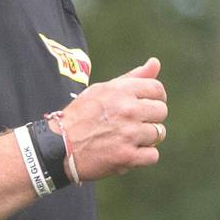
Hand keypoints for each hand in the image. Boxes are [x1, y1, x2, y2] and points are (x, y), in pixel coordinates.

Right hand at [54, 58, 166, 183]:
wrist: (58, 147)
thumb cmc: (80, 117)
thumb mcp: (102, 90)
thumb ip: (132, 77)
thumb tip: (156, 62)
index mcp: (121, 91)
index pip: (157, 89)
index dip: (154, 98)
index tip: (144, 107)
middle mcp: (128, 110)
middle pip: (161, 112)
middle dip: (150, 118)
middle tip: (132, 125)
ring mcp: (129, 134)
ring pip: (158, 133)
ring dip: (146, 138)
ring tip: (127, 139)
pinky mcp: (127, 157)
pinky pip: (153, 155)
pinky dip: (143, 157)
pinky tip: (128, 153)